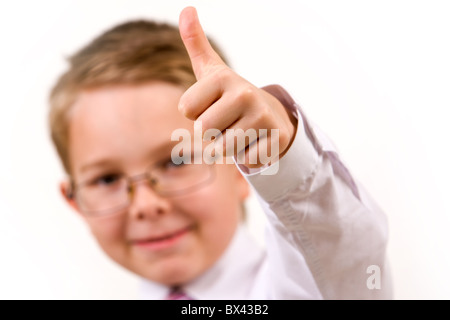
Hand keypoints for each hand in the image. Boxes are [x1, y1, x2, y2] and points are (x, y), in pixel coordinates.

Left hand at [178, 7, 296, 167]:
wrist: (270, 114)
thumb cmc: (230, 95)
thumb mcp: (211, 71)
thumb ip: (196, 43)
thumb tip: (187, 9)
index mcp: (222, 77)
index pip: (186, 110)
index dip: (196, 113)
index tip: (212, 103)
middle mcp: (244, 93)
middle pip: (203, 131)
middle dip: (212, 133)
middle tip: (227, 121)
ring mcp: (262, 116)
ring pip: (223, 149)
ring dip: (228, 146)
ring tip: (240, 131)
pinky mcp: (276, 138)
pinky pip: (244, 160)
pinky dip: (247, 156)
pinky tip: (256, 142)